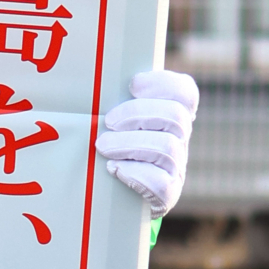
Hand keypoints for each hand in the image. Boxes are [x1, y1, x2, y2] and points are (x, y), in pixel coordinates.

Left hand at [95, 70, 199, 218]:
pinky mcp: (167, 194)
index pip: (184, 92)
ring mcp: (176, 167)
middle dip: (136, 114)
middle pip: (175, 116)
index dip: (162, 84)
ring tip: (102, 146)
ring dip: (129, 143)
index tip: (132, 86)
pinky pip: (161, 182)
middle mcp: (179, 138)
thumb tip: (85, 74)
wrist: (114, 194)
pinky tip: (114, 169)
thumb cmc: (110, 143)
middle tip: (108, 122)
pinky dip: (135, 173)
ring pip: (167, 147)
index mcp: (170, 114)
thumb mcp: (114, 117)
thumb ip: (112, 98)